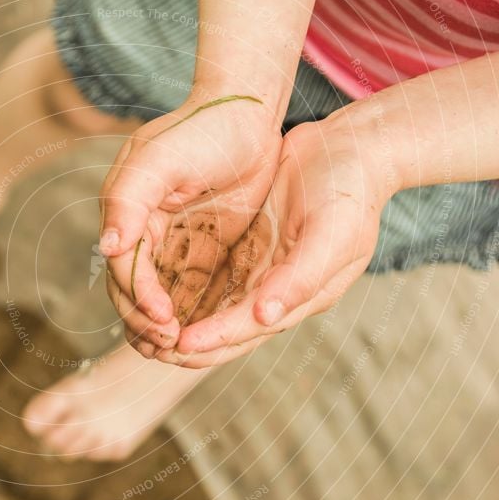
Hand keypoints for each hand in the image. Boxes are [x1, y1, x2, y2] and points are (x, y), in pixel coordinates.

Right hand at [101, 90, 282, 350]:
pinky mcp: (201, 247)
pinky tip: (200, 336)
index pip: (124, 268)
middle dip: (146, 320)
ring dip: (161, 326)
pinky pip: (189, 289)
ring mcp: (173, 241)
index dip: (139, 297)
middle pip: (134, 290)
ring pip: (158, 296)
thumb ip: (128, 200)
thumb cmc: (202, 128)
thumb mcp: (160, 158)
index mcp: (128, 212)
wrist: (247, 111)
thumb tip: (106, 247)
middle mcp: (145, 231)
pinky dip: (189, 315)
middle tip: (171, 344)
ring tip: (179, 352)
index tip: (163, 319)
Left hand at [156, 118, 394, 367]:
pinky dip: (191, 296)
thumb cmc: (348, 188)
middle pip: (231, 330)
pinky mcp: (252, 253)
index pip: (252, 326)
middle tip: (151, 350)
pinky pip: (216, 283)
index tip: (180, 345)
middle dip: (195, 345)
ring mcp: (265, 273)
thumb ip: (301, 276)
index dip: (216, 338)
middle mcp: (281, 291)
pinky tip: (161, 299)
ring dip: (188, 326)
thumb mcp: (334, 230)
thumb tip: (266, 316)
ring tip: (147, 336)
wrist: (350, 149)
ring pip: (219, 311)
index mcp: (304, 294)